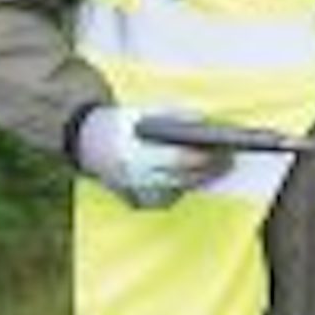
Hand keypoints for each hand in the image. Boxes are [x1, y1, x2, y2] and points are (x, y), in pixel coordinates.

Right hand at [74, 106, 230, 207]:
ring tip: (220, 167)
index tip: (226, 150)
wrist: (84, 141)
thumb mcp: (143, 112)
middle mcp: (133, 179)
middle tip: (230, 160)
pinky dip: (183, 186)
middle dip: (210, 170)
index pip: (179, 160)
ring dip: (201, 180)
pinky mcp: (137, 202)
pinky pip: (168, 198)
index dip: (206, 157)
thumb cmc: (117, 122)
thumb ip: (174, 116)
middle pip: (184, 179)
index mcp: (134, 155)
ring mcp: (134, 194)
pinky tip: (197, 176)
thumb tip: (206, 123)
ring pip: (179, 191)